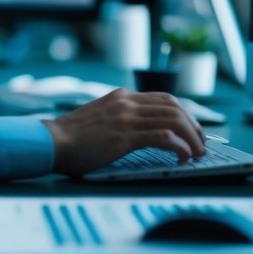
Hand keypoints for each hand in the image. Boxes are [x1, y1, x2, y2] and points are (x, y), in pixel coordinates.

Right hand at [42, 89, 206, 176]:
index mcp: (122, 96)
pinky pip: (163, 137)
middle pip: (174, 107)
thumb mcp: (101, 118)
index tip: (192, 129)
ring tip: (197, 153)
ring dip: (192, 138)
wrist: (52, 142)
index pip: (164, 98)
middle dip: (193, 125)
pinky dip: (180, 147)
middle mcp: (127, 102)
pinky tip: (183, 157)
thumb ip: (121, 118)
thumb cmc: (72, 137)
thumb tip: (144, 132)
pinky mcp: (125, 136)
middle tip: (201, 142)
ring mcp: (126, 117)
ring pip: (173, 121)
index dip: (184, 114)